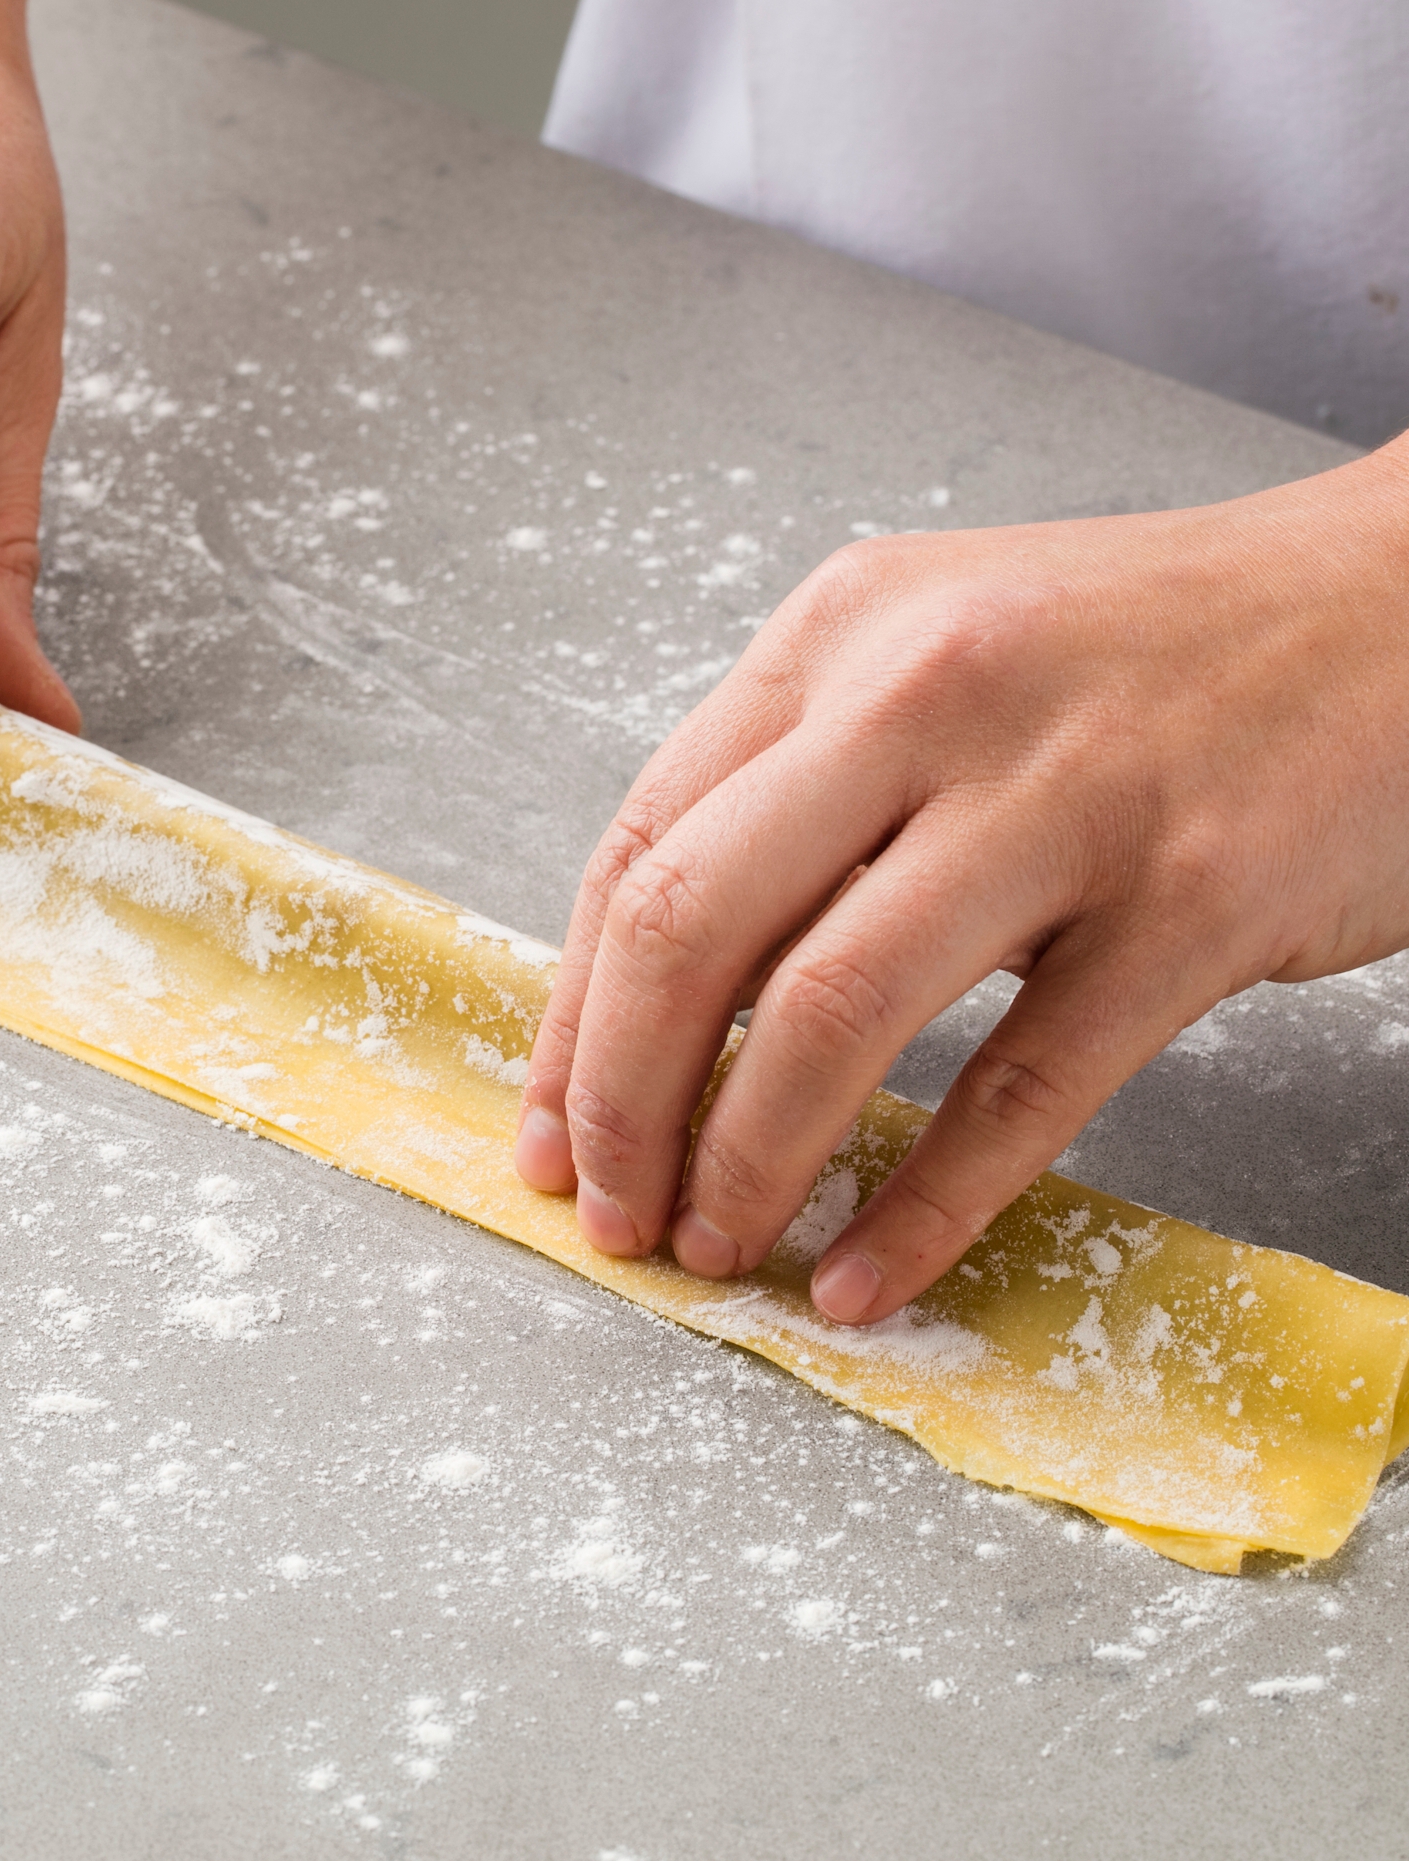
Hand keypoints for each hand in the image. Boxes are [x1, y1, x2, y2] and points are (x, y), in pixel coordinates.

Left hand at [515, 449, 1408, 1322]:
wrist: (1406, 603)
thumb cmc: (1146, 653)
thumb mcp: (934, 658)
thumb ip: (800, 790)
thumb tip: (663, 1002)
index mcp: (835, 635)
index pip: (641, 848)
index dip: (571, 1018)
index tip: (554, 1134)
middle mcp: (925, 693)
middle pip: (696, 927)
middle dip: (625, 1102)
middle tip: (617, 1216)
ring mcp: (1064, 792)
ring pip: (836, 1012)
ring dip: (748, 1161)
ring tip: (718, 1247)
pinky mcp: (1195, 897)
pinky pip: (1024, 1088)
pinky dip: (926, 1205)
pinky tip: (867, 1273)